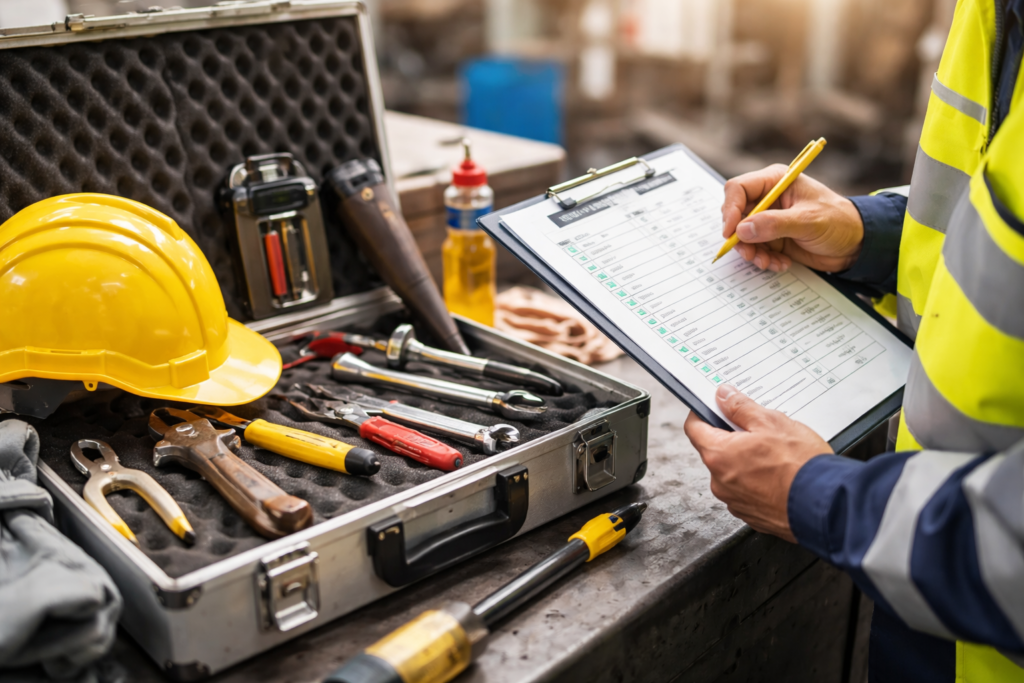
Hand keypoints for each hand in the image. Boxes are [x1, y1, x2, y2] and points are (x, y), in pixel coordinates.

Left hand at [683, 384, 832, 540]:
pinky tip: (779, 475)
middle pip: (715, 450)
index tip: (714, 407)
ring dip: (747, 461)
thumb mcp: (772, 423)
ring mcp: (734, 501)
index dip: (702, 413)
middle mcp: (720, 482)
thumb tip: (723, 396)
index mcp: (718, 455)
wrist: (826, 506)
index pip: (694, 428)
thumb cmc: (801, 466)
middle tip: (759, 430)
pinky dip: (758, 482)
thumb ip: (741, 407)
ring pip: (732, 472)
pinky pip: (747, 491)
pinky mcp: (751, 515)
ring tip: (776, 455)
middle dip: (732, 438)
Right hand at [721, 165, 864, 272]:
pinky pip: (755, 249)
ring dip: (753, 253)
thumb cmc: (839, 222)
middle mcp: (768, 199)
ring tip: (769, 262)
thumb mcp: (809, 221)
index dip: (730, 209)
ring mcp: (769, 220)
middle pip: (736, 215)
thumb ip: (774, 224)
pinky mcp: (772, 238)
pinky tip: (781, 263)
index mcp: (776, 181)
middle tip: (751, 254)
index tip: (731, 232)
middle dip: (740, 237)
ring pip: (742, 236)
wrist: (857, 244)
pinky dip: (763, 259)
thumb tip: (742, 229)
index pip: (739, 189)